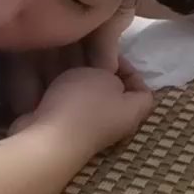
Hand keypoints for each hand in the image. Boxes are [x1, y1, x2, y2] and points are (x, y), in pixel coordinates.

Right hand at [4, 3, 152, 158]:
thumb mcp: (104, 76)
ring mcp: (90, 130)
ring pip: (89, 98)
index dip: (131, 70)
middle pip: (114, 93)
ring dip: (78, 80)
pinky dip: (63, 91)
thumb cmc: (83, 105)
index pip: (144, 92)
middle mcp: (114, 124)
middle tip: (86, 56)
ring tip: (64, 62)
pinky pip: (70, 105)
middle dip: (100, 72)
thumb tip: (109, 77)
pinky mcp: (67, 131)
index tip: (110, 55)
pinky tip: (50, 78)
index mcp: (131, 112)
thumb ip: (112, 72)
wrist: (48, 137)